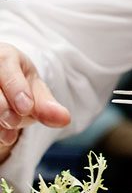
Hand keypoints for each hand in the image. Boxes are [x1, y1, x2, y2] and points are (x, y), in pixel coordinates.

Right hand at [0, 42, 70, 160]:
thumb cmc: (17, 85)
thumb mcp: (34, 91)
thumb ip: (47, 106)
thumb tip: (64, 119)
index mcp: (4, 56)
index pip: (6, 67)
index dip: (16, 88)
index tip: (26, 107)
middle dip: (1, 107)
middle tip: (14, 123)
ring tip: (8, 136)